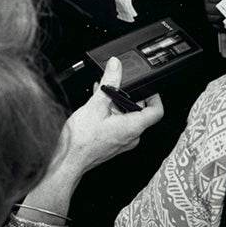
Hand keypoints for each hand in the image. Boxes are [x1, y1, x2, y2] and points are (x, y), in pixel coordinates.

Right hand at [57, 57, 163, 174]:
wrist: (68, 161)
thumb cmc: (81, 141)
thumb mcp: (96, 104)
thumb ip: (109, 82)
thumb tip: (116, 65)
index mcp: (133, 127)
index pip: (157, 111)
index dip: (155, 96)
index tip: (149, 87)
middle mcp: (132, 136)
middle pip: (140, 112)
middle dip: (129, 96)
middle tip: (119, 86)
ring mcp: (123, 141)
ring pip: (127, 117)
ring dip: (117, 103)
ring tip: (103, 93)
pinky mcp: (113, 143)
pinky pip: (118, 124)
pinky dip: (112, 112)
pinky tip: (98, 104)